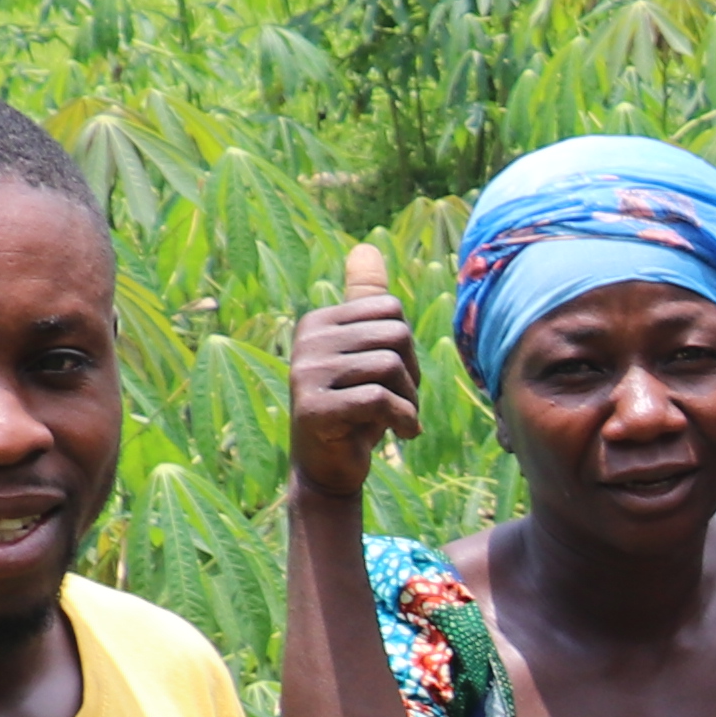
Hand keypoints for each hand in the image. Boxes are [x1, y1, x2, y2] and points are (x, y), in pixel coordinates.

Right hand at [288, 243, 421, 506]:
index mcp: (319, 321)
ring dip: (408, 400)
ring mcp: (306, 373)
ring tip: (393, 418)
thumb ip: (366, 302)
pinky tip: (398, 435)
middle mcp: (306, 340)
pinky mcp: (314, 408)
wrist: (330, 469)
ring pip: (391, 366)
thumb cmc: (355, 409)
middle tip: (394, 401)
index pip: (391, 309)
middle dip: (410, 373)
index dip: (406, 347)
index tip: (391, 377)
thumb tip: (366, 247)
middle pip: (396, 334)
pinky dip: (402, 420)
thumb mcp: (365, 351)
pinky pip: (380, 399)